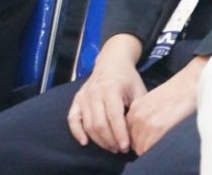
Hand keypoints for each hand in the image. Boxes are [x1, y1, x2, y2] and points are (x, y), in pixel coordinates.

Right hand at [67, 34, 145, 151]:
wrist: (112, 62)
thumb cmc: (128, 78)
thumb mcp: (139, 89)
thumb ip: (138, 108)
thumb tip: (139, 131)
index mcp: (111, 88)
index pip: (114, 116)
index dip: (120, 133)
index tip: (126, 146)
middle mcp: (94, 93)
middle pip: (99, 123)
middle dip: (110, 140)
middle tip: (120, 149)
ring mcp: (84, 96)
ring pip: (87, 125)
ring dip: (99, 140)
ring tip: (111, 147)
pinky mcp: (77, 100)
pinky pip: (72, 119)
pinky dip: (77, 132)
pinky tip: (85, 142)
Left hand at [127, 57, 204, 155]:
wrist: (190, 83)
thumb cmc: (177, 92)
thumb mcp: (153, 101)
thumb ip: (144, 114)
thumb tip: (143, 134)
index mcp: (135, 108)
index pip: (127, 132)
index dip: (137, 139)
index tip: (147, 140)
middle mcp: (137, 115)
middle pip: (132, 142)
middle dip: (142, 146)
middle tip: (155, 144)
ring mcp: (146, 122)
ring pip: (140, 149)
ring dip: (149, 150)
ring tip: (160, 144)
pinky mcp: (158, 129)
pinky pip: (150, 149)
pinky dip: (155, 151)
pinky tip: (164, 145)